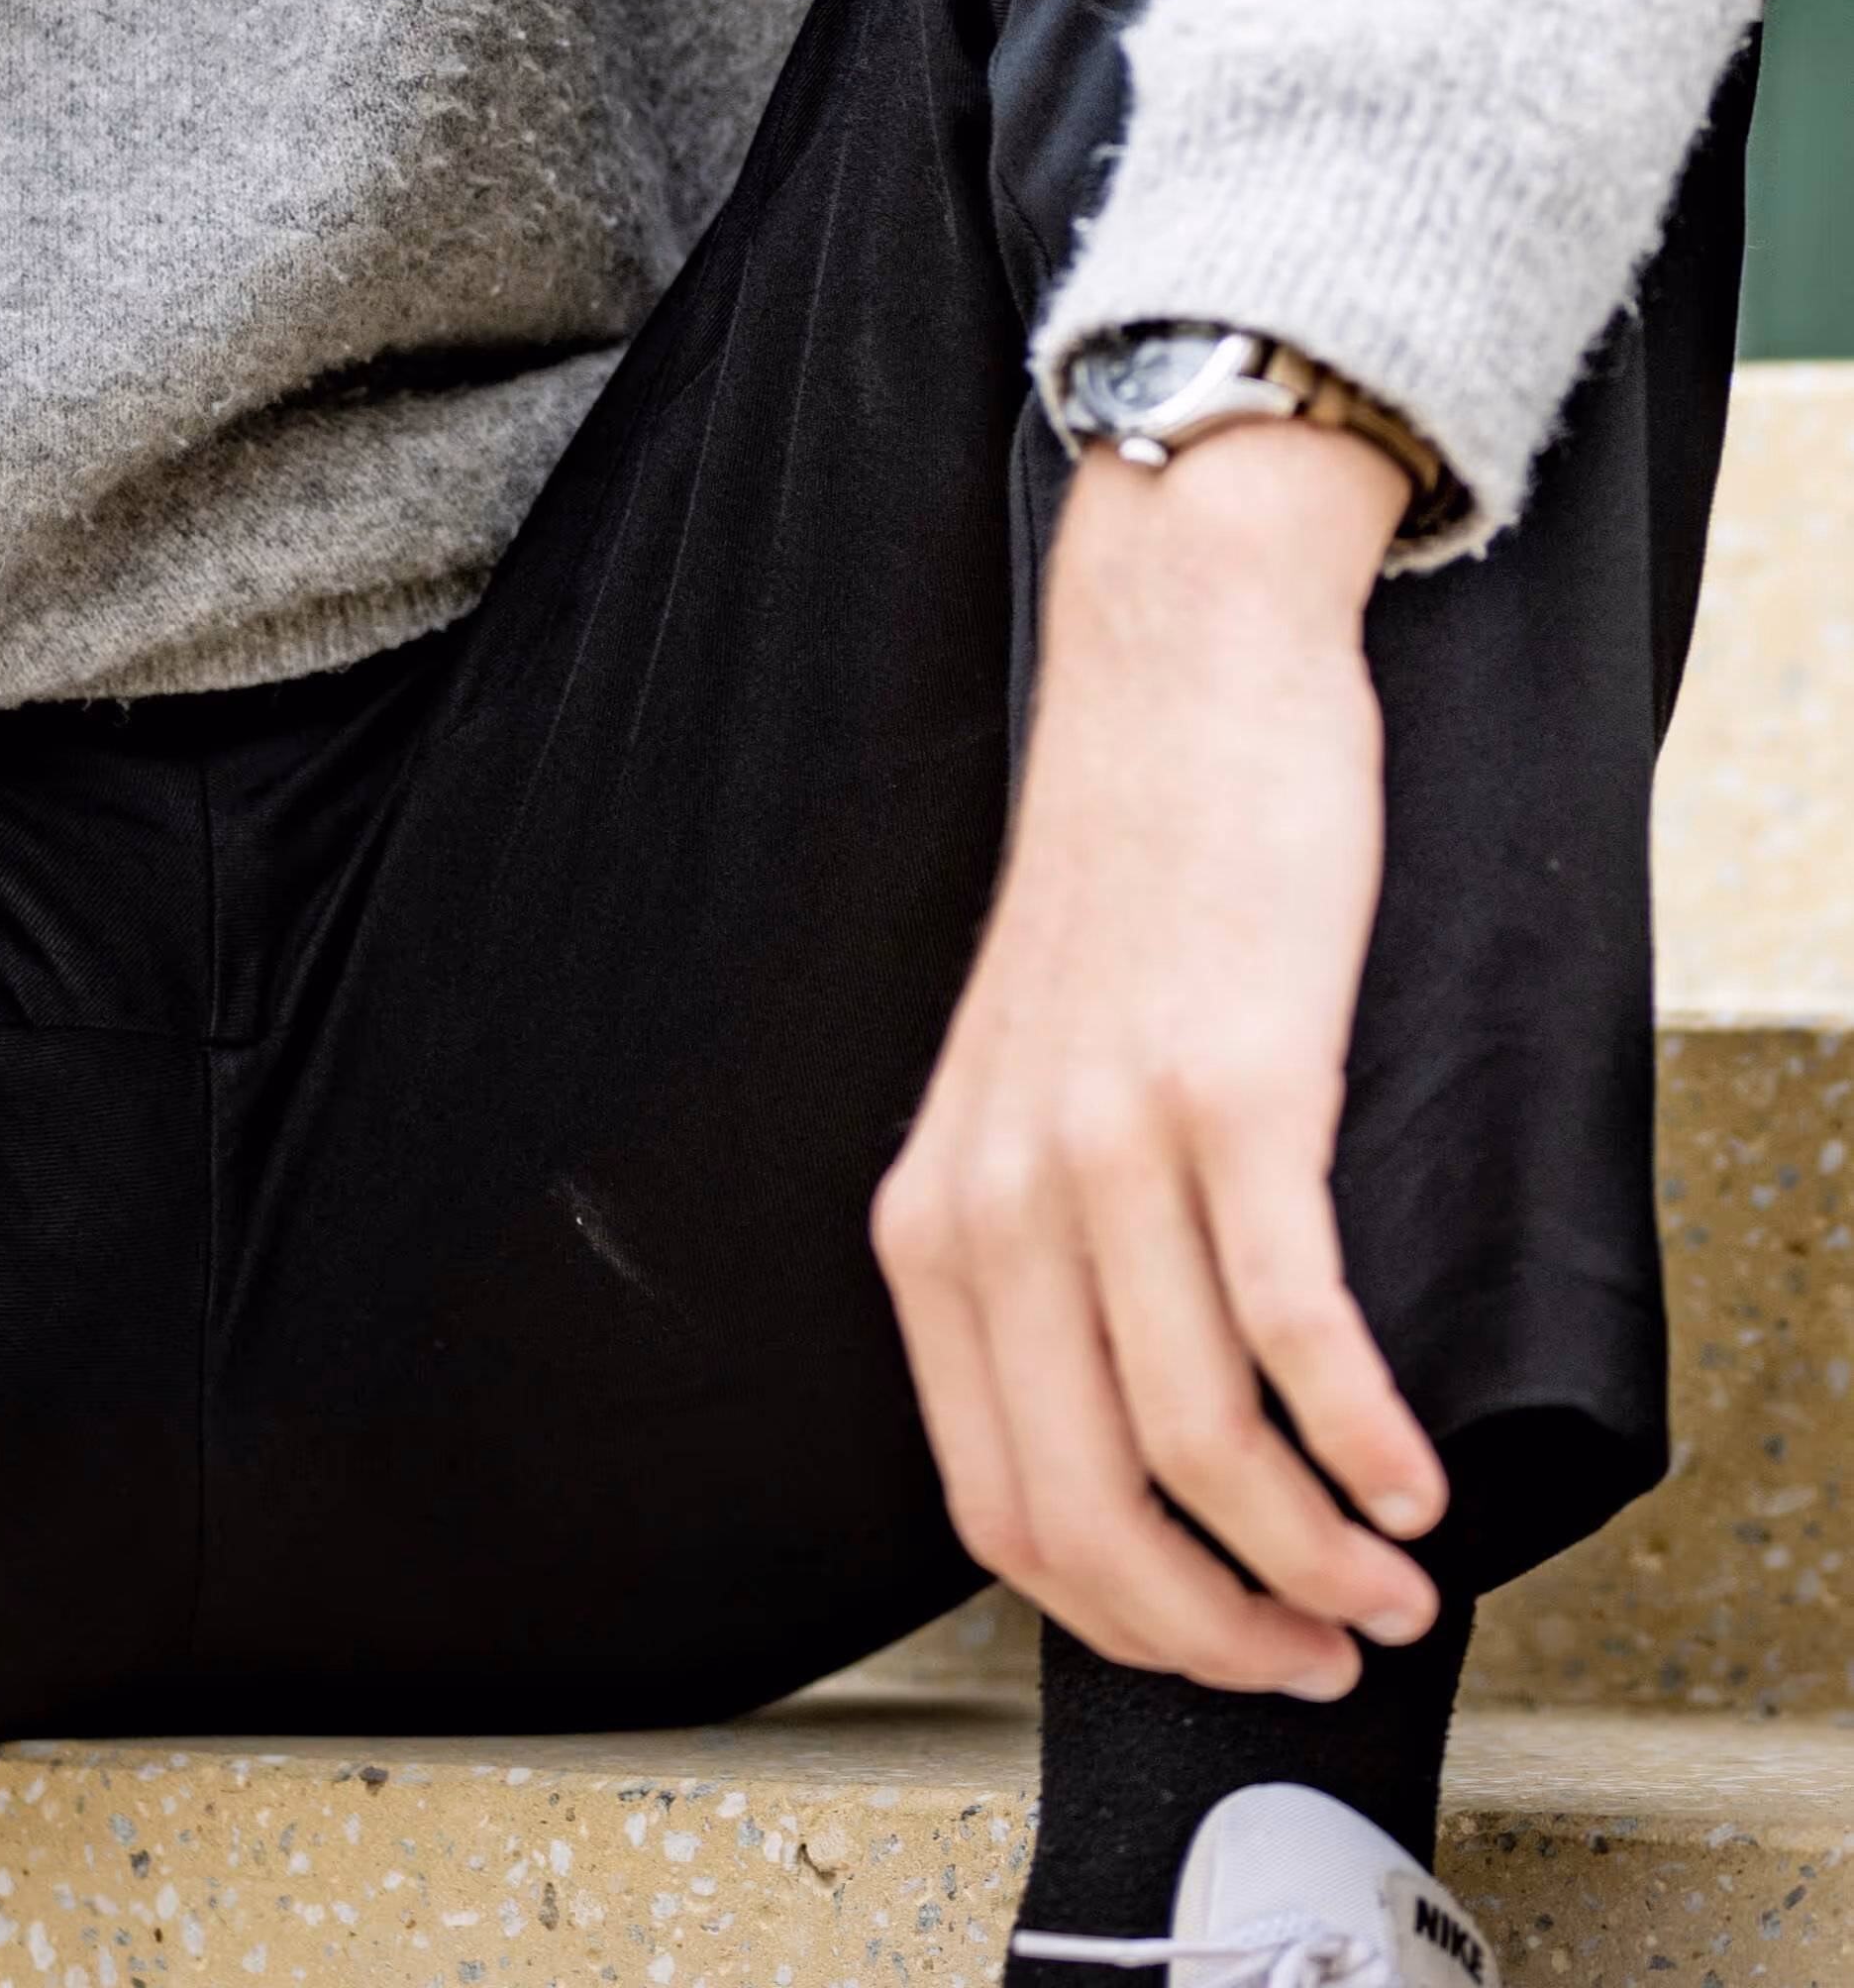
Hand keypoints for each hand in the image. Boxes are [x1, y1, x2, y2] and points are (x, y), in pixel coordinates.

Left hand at [872, 418, 1447, 1692]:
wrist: (1172, 686)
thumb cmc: (1121, 901)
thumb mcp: (1023, 1103)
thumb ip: (1041, 1268)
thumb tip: (1125, 1462)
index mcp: (928, 1218)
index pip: (994, 1501)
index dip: (1119, 1622)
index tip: (1220, 1653)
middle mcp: (994, 1194)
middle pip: (1088, 1509)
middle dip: (1217, 1629)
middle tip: (1321, 1654)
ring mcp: (1108, 1141)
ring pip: (1200, 1442)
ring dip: (1317, 1557)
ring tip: (1395, 1580)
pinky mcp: (1232, 1090)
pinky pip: (1295, 1324)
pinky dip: (1364, 1438)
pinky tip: (1412, 1478)